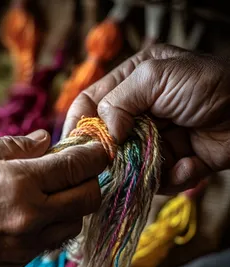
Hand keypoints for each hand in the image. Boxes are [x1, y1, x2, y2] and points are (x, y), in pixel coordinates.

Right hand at [0, 130, 106, 266]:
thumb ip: (14, 145)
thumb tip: (45, 140)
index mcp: (20, 182)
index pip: (78, 166)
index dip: (97, 153)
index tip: (101, 147)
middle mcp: (33, 215)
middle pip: (89, 197)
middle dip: (92, 178)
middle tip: (77, 167)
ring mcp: (30, 241)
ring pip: (77, 220)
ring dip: (75, 202)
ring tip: (56, 190)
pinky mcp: (24, 258)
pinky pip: (56, 238)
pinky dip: (59, 221)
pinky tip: (41, 211)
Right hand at [63, 44, 229, 193]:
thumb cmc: (208, 85)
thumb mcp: (157, 76)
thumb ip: (120, 100)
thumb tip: (105, 133)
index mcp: (131, 82)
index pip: (91, 102)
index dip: (78, 123)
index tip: (71, 146)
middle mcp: (139, 110)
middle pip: (107, 137)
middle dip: (110, 153)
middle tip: (115, 164)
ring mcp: (154, 136)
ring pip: (129, 161)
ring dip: (145, 167)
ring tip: (166, 161)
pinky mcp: (171, 159)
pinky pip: (155, 176)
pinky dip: (171, 176)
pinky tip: (190, 165)